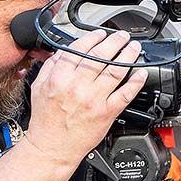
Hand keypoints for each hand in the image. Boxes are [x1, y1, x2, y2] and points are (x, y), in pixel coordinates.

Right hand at [25, 30, 146, 166]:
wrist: (52, 147)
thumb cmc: (46, 120)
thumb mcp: (39, 87)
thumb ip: (50, 67)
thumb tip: (62, 51)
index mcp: (59, 78)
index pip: (79, 49)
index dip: (93, 38)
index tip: (100, 33)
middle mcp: (78, 86)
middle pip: (101, 56)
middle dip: (115, 41)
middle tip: (122, 36)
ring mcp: (94, 99)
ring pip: (116, 70)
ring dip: (128, 55)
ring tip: (134, 48)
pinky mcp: (107, 112)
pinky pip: (126, 93)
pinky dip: (136, 81)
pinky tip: (141, 72)